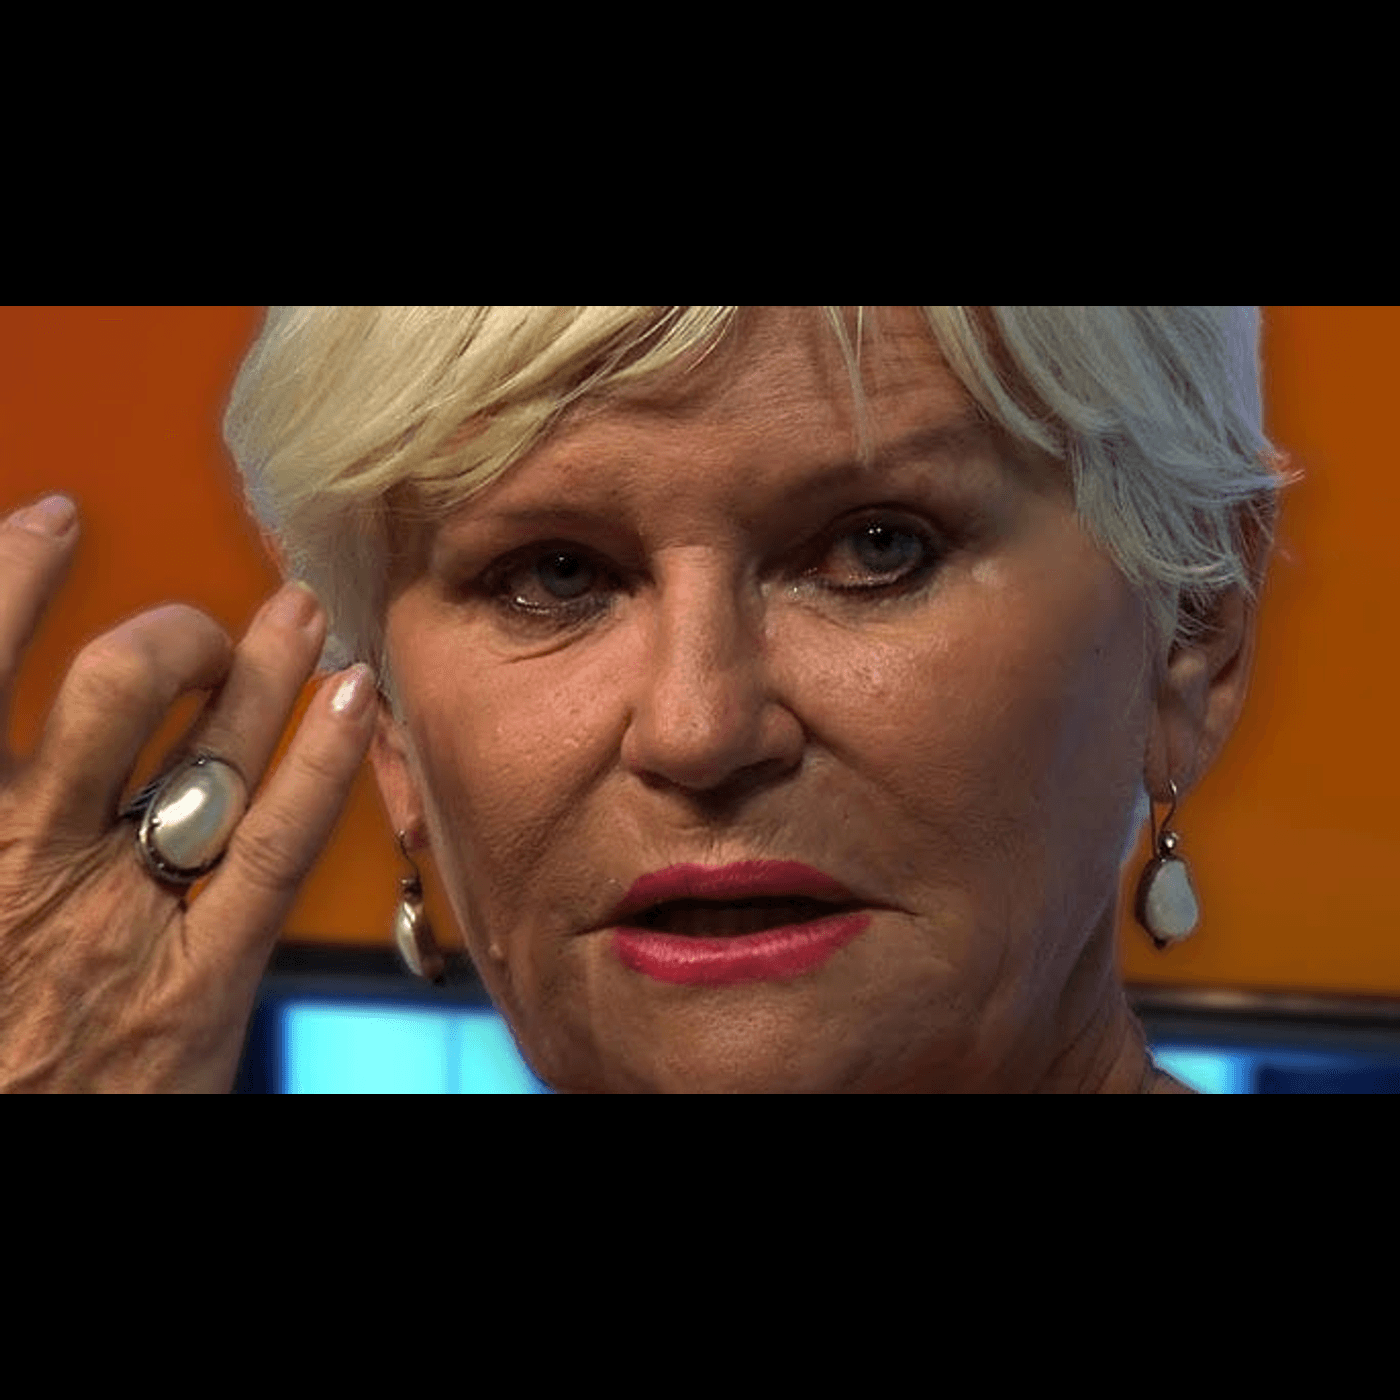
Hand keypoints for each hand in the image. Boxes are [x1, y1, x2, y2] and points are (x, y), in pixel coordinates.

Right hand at [0, 494, 375, 1091]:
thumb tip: (18, 728)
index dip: (8, 578)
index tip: (50, 520)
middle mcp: (24, 865)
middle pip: (115, 692)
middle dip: (172, 636)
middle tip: (209, 629)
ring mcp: (121, 921)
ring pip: (209, 755)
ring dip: (262, 670)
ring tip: (301, 612)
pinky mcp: (200, 983)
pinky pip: (275, 851)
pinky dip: (322, 765)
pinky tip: (355, 698)